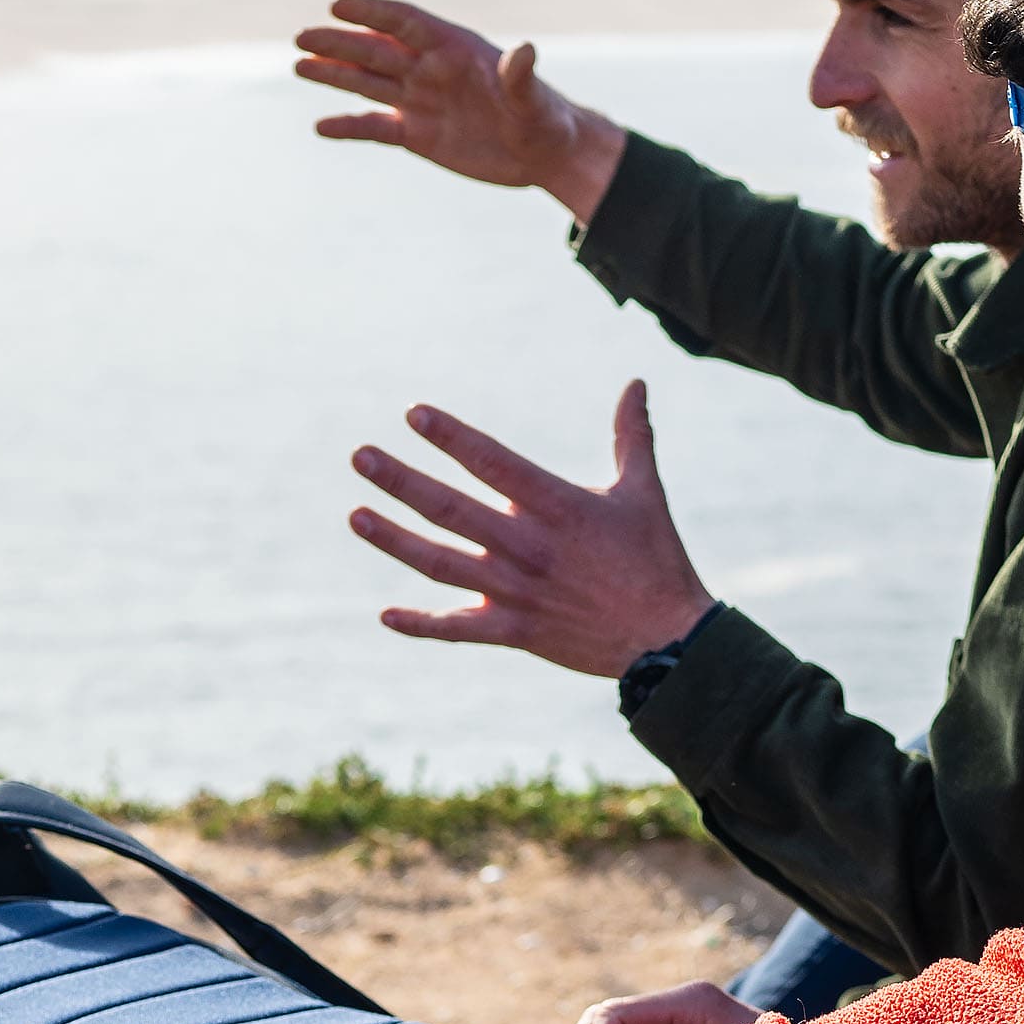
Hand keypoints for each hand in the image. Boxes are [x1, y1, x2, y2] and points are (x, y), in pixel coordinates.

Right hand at [295, 0, 629, 222]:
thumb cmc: (545, 118)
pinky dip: (349, 126)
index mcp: (454, 49)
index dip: (373, 13)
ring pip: (368, 82)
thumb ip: (521, 76)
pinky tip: (321, 127)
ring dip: (334, 74)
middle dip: (340, 43)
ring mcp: (420, 101)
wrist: (544, 154)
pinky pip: (375, 127)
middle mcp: (430, 69)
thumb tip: (526, 50)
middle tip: (303, 37)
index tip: (339, 5)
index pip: (406, 22)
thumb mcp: (534, 99)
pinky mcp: (416, 133)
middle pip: (376, 50)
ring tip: (299, 66)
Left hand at [352, 382, 713, 678]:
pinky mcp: (514, 631)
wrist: (667, 640)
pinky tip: (385, 615)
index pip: (492, 462)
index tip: (413, 414)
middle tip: (360, 457)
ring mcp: (515, 591)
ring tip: (355, 515)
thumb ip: (632, 435)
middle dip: (401, 481)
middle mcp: (528, 547)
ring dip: (394, 540)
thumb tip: (637, 383)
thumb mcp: (644, 492)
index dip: (451, 436)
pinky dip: (421, 624)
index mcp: (557, 506)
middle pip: (450, 508)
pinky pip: (457, 628)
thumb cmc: (657, 559)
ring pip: (441, 563)